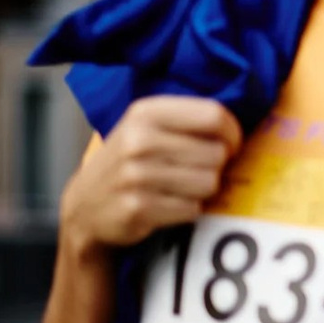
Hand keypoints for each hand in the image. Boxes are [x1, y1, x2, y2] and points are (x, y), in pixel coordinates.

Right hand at [60, 96, 240, 253]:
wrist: (84, 206)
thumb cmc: (128, 161)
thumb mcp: (146, 127)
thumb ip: (188, 120)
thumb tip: (239, 132)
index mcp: (145, 112)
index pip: (214, 115)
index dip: (232, 133)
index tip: (229, 144)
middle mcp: (139, 141)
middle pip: (217, 153)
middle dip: (215, 166)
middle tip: (194, 171)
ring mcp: (136, 176)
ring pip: (209, 183)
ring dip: (202, 190)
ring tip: (179, 188)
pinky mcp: (138, 208)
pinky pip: (192, 209)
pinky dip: (187, 210)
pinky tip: (166, 205)